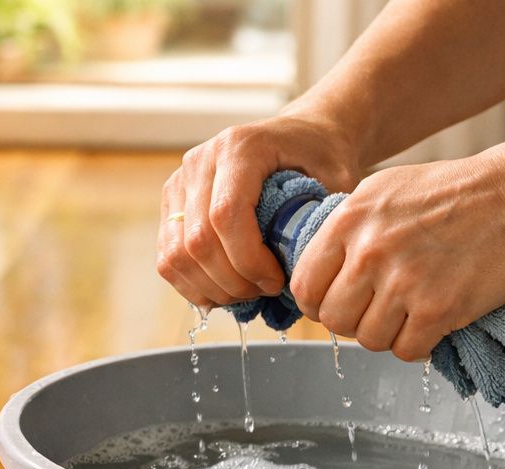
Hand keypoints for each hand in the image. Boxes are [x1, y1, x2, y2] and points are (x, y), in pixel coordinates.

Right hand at [157, 113, 362, 308]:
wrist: (297, 136)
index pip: (225, 215)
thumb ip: (321, 217)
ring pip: (176, 255)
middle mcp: (200, 161)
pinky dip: (193, 285)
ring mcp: (179, 184)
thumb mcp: (336, 177)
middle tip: (264, 292)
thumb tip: (305, 268)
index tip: (276, 281)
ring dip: (210, 288)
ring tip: (245, 294)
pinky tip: (224, 292)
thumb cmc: (318, 157)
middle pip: (197, 240)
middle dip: (232, 281)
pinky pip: (168, 258)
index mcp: (239, 147)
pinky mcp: (172, 206)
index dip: (248, 260)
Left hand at [289, 148, 504, 361]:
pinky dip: (418, 344)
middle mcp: (370, 252)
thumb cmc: (455, 193)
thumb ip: (348, 229)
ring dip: (388, 334)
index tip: (336, 302)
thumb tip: (320, 269)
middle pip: (334, 320)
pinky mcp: (437, 309)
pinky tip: (432, 321)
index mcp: (350, 220)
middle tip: (378, 310)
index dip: (318, 302)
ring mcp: (403, 282)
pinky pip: (405, 351)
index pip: (305, 285)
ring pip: (368, 340)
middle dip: (353, 321)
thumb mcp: (385, 191)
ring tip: (410, 311)